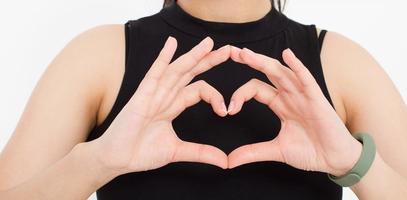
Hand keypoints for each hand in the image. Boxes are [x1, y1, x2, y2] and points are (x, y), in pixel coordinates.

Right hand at [89, 36, 230, 174]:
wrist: (117, 159)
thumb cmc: (140, 152)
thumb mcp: (177, 151)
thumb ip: (201, 152)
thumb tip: (225, 161)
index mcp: (173, 105)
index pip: (198, 90)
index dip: (215, 96)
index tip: (225, 111)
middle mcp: (165, 96)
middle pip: (191, 73)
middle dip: (209, 61)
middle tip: (229, 50)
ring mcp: (154, 94)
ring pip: (177, 70)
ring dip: (193, 55)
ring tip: (209, 42)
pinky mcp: (142, 96)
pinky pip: (154, 73)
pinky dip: (163, 58)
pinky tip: (171, 43)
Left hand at [227, 47, 362, 176]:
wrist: (336, 160)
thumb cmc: (311, 151)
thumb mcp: (277, 151)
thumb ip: (252, 152)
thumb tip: (229, 161)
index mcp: (280, 104)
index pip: (256, 89)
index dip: (240, 95)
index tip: (228, 110)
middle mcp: (290, 96)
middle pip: (267, 73)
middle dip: (250, 61)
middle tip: (231, 52)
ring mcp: (303, 95)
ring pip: (282, 72)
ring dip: (264, 61)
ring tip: (246, 53)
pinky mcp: (317, 99)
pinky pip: (306, 79)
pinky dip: (297, 66)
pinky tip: (287, 54)